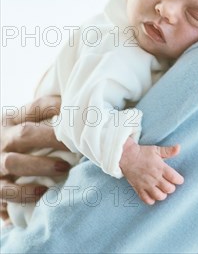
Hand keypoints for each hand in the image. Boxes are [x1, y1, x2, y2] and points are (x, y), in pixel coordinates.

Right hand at [0, 95, 70, 221]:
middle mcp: (1, 139)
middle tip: (75, 146)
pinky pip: (5, 191)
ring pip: (14, 163)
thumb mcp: (27, 126)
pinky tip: (43, 191)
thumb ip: (49, 118)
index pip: (37, 107)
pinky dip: (24, 192)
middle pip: (25, 134)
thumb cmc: (20, 144)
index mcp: (11, 119)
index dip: (59, 108)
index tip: (80, 115)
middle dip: (52, 139)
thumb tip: (86, 111)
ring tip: (64, 168)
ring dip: (41, 165)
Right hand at [119, 136, 183, 204]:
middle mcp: (155, 178)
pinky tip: (153, 195)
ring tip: (162, 190)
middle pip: (169, 189)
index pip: (175, 178)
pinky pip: (147, 200)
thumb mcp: (156, 150)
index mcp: (160, 168)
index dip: (179, 180)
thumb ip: (168, 151)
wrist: (127, 156)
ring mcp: (146, 184)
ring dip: (163, 195)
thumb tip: (179, 147)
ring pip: (159, 196)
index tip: (179, 179)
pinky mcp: (139, 188)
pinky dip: (151, 200)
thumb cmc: (142, 152)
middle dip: (171, 188)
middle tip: (169, 184)